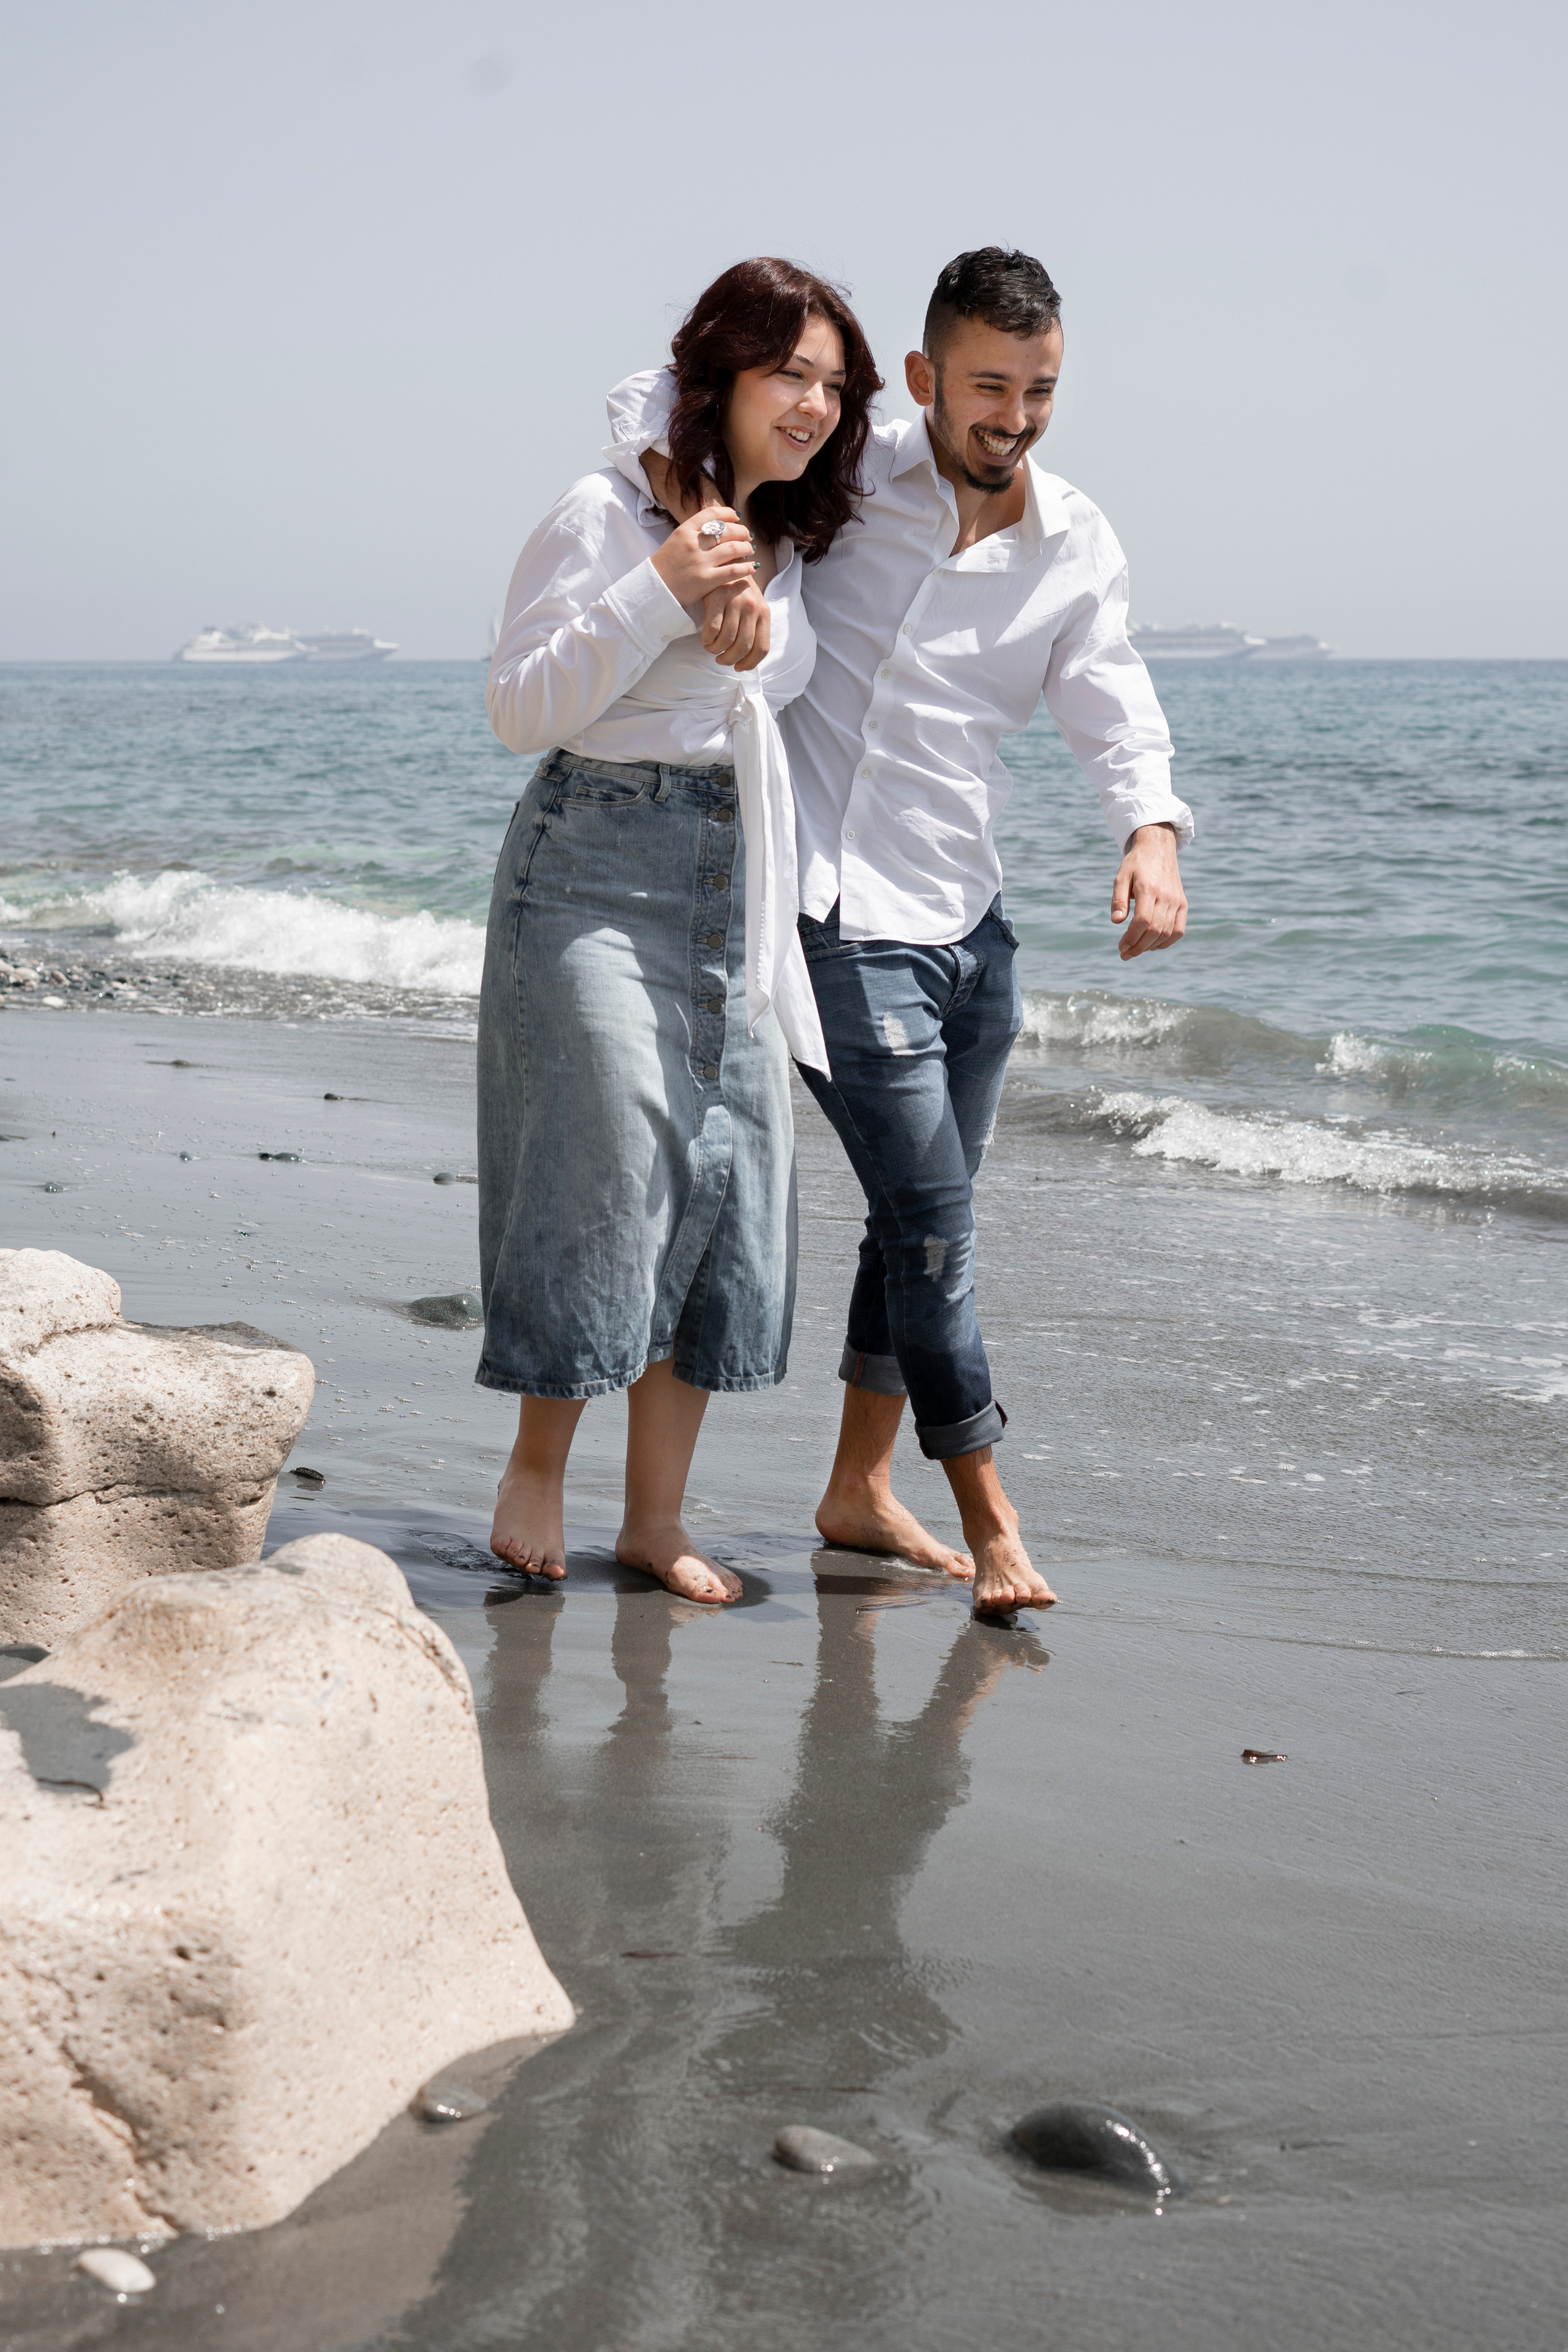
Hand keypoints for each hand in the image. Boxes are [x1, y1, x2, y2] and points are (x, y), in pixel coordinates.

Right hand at [650, 507, 756, 607]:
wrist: (654, 589)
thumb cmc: (665, 566)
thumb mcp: (675, 540)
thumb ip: (694, 531)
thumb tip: (716, 524)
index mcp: (685, 530)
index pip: (713, 513)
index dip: (729, 513)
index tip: (737, 517)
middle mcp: (693, 543)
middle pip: (727, 530)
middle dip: (742, 531)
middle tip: (748, 536)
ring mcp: (700, 562)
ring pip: (734, 548)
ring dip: (747, 547)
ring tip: (750, 549)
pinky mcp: (706, 580)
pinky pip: (733, 570)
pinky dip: (747, 567)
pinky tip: (753, 566)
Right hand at [702, 578, 770, 670]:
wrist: (726, 562)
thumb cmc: (739, 590)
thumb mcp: (753, 606)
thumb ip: (753, 627)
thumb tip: (746, 656)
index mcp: (764, 613)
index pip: (761, 648)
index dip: (749, 663)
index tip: (739, 667)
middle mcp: (752, 608)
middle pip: (743, 647)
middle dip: (730, 660)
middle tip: (721, 660)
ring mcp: (735, 602)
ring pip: (726, 640)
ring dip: (716, 650)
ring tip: (712, 649)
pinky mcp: (718, 597)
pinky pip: (712, 629)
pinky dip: (707, 639)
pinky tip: (705, 639)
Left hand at [1111, 822, 1186, 957]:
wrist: (1158, 848)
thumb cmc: (1136, 864)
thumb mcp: (1121, 877)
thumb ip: (1118, 899)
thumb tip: (1116, 921)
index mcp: (1149, 888)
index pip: (1142, 921)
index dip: (1131, 938)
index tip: (1120, 947)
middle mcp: (1166, 896)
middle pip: (1154, 930)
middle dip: (1138, 947)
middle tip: (1125, 954)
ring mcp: (1177, 901)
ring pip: (1167, 933)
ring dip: (1150, 947)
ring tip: (1136, 950)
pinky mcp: (1183, 904)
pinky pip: (1179, 930)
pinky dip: (1167, 942)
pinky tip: (1153, 946)